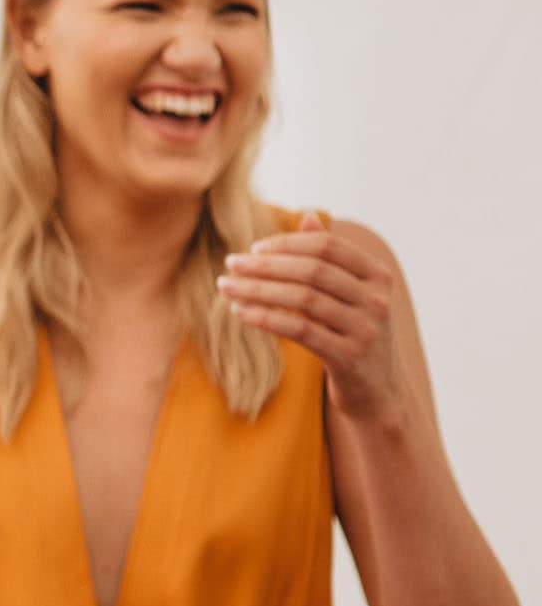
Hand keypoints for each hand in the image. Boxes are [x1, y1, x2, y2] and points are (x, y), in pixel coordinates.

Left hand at [219, 212, 402, 423]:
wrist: (375, 390)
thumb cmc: (352, 333)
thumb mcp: (349, 294)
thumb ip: (330, 257)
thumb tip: (307, 215)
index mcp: (378, 275)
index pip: (328, 247)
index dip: (287, 244)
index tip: (253, 248)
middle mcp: (376, 298)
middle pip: (312, 271)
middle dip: (265, 265)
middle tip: (229, 264)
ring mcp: (365, 328)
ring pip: (302, 299)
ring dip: (257, 290)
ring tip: (226, 287)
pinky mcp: (348, 356)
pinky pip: (298, 329)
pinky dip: (265, 317)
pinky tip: (239, 312)